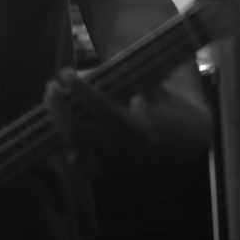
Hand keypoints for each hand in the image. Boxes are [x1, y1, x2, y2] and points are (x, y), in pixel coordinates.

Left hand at [44, 67, 211, 171]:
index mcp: (138, 124)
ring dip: (59, 125)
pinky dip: (73, 155)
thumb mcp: (156, 87)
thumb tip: (99, 67)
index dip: (81, 90)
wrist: (188, 139)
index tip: (66, 73)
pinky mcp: (113, 172)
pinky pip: (86, 169)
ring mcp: (117, 162)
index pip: (101, 107)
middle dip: (60, 110)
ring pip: (78, 150)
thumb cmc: (167, 104)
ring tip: (51, 101)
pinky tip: (61, 134)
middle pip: (81, 132)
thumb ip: (131, 79)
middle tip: (50, 86)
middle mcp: (126, 146)